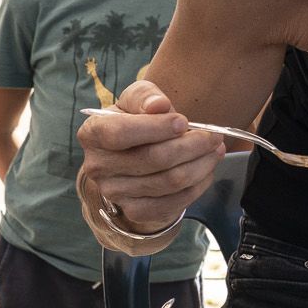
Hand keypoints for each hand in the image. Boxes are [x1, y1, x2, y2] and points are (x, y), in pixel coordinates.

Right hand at [77, 80, 225, 232]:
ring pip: (169, 181)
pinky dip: (197, 185)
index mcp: (92, 134)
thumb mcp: (136, 99)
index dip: (156, 128)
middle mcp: (98, 167)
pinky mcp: (135, 211)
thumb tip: (159, 105)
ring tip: (215, 150)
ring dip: (201, 164)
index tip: (183, 121)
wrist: (133, 153)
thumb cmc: (136, 120)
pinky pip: (174, 202)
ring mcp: (115, 193)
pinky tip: (204, 170)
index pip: (120, 133)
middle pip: (153, 159)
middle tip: (214, 136)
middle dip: (192, 146)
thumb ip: (145, 96)